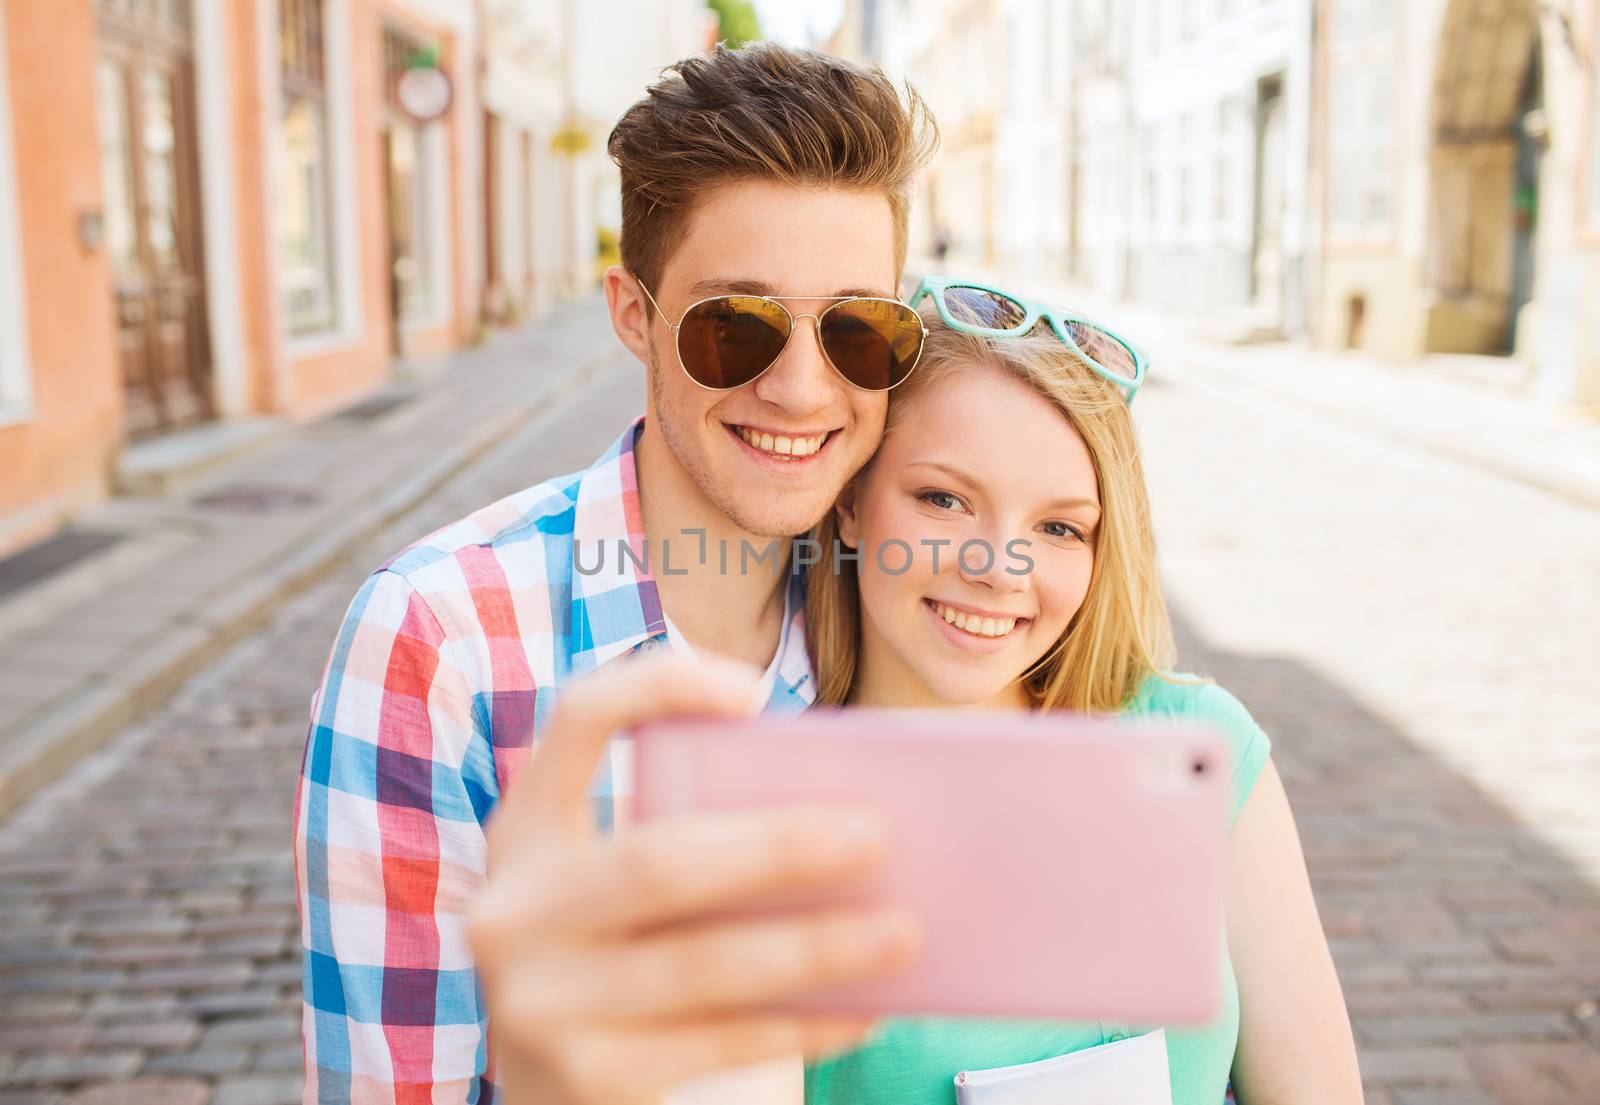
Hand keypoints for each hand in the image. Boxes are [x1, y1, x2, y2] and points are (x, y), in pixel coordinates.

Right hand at [467, 652, 920, 1104]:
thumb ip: (688, 836)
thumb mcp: (615, 885)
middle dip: (778, 847)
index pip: (577, 721)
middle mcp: (515, 910)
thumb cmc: (618, 954)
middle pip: (658, 860)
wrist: (551, 1090)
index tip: (755, 692)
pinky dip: (805, 1022)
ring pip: (703, 964)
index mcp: (526, 828)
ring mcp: (538, 1002)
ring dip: (817, 947)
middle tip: (877, 837)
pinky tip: (867, 1008)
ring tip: (903, 933)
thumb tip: (843, 816)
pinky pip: (721, 1043)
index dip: (660, 689)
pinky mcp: (583, 1080)